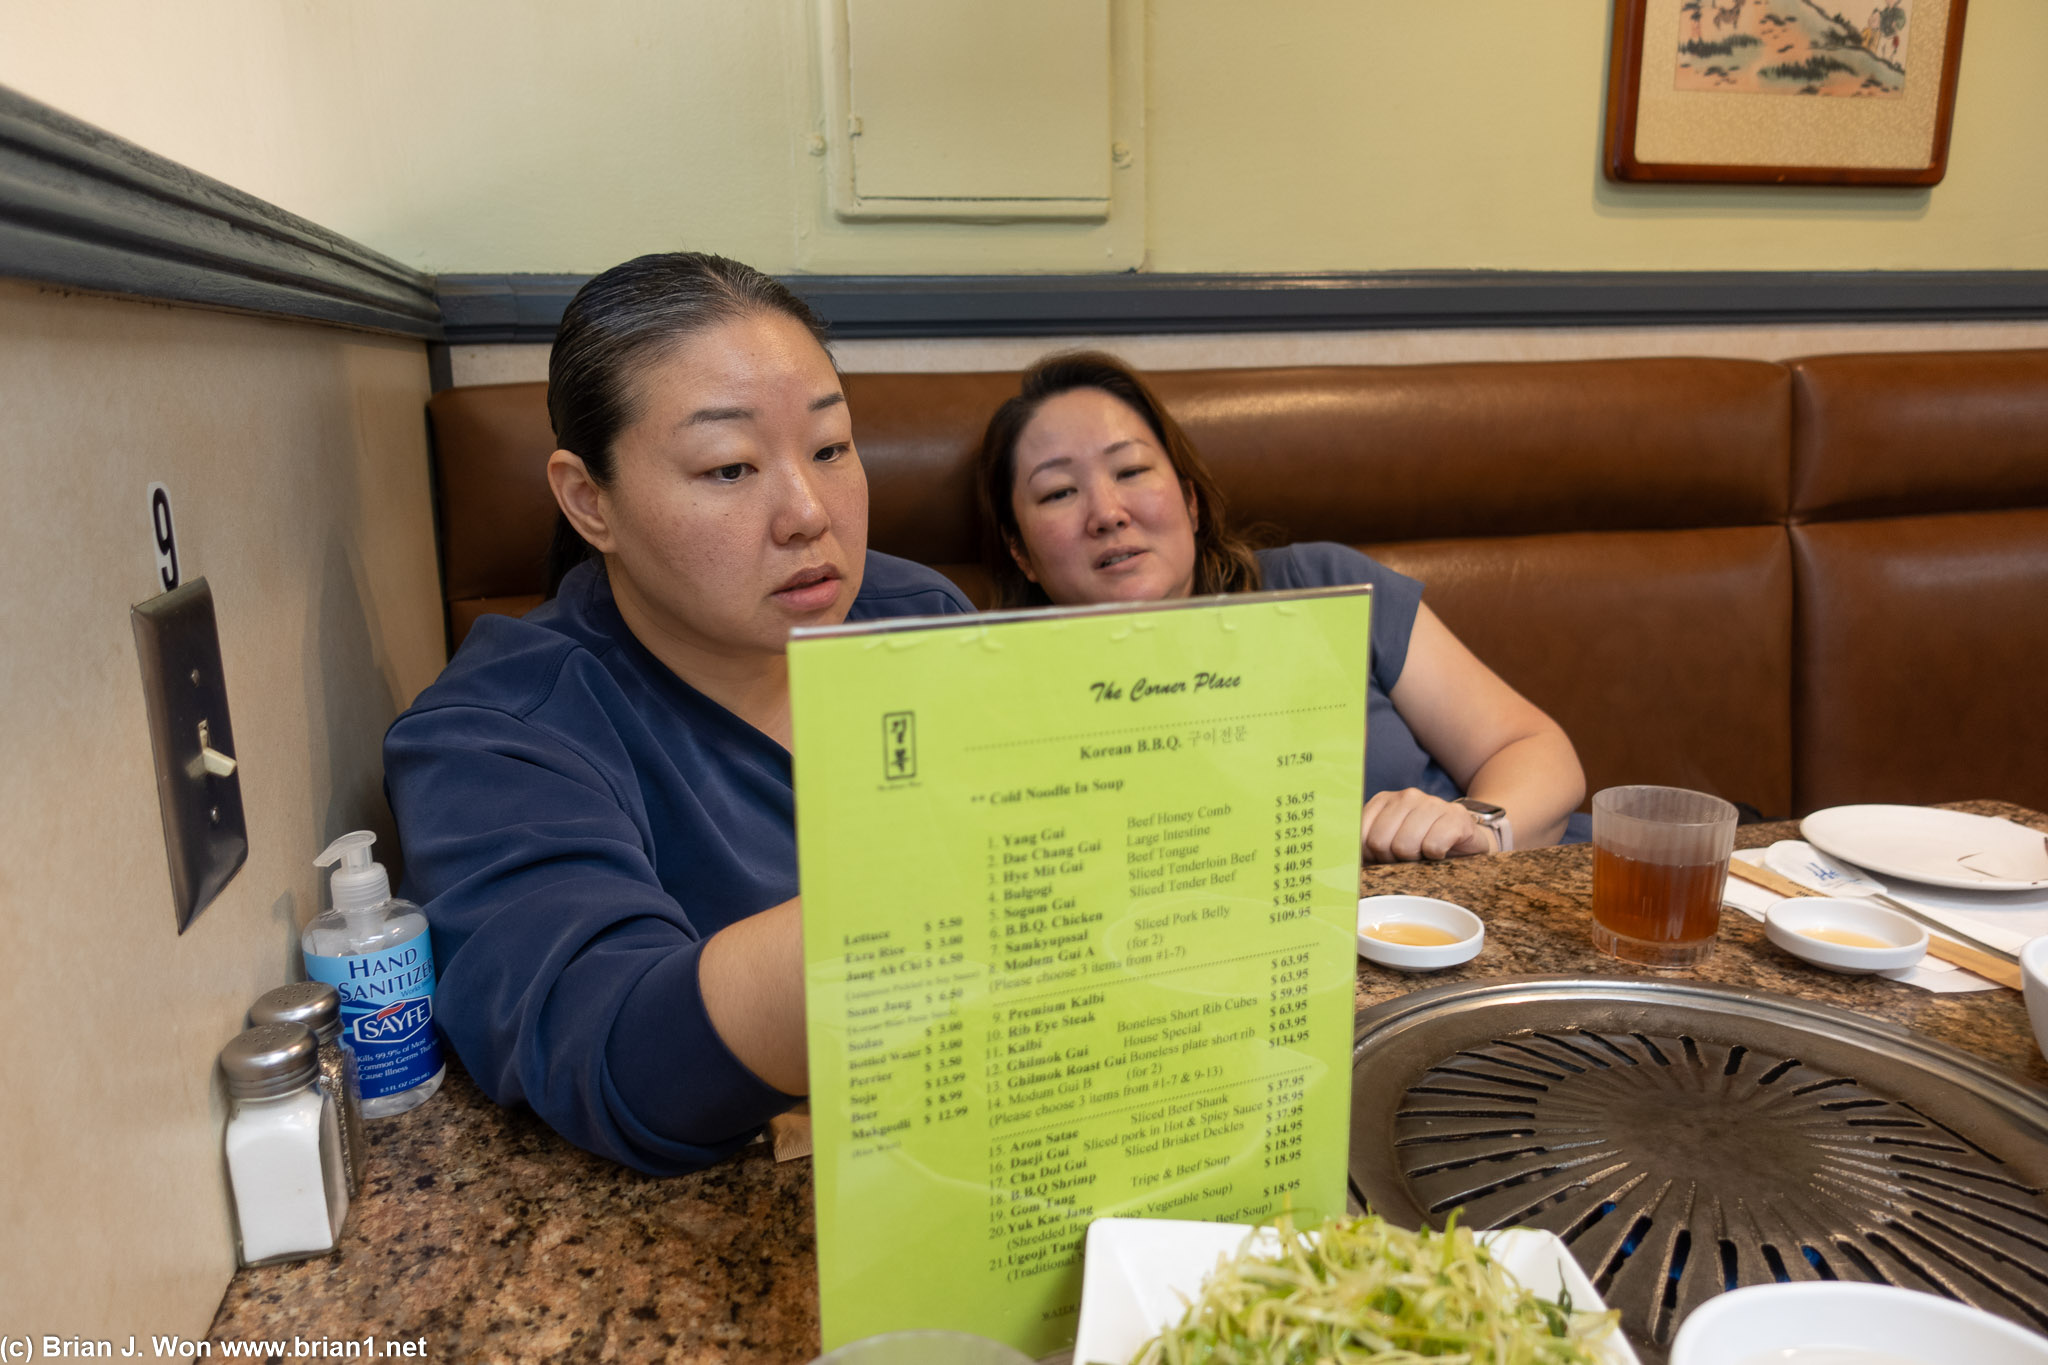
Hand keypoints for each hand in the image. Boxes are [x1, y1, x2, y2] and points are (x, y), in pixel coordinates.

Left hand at [1360, 789, 1496, 862]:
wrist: (1467, 839)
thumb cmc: (1422, 846)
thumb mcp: (1389, 843)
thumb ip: (1365, 847)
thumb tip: (1340, 864)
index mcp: (1384, 801)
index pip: (1361, 836)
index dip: (1371, 856)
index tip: (1385, 858)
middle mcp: (1407, 796)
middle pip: (1380, 842)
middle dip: (1392, 860)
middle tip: (1409, 859)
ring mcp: (1433, 803)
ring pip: (1405, 845)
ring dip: (1415, 860)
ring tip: (1425, 855)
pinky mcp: (1456, 817)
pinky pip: (1433, 846)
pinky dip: (1436, 857)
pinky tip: (1442, 852)